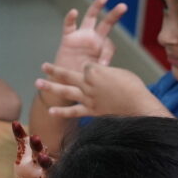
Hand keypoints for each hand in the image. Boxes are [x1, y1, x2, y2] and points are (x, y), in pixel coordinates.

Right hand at [11, 122, 55, 177]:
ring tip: (34, 137)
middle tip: (44, 157)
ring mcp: (39, 163)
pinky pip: (24, 144)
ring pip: (39, 152)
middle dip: (46, 162)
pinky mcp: (28, 156)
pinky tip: (14, 123)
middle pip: (49, 166)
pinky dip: (20, 135)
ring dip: (36, 145)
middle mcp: (48, 173)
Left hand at [36, 61, 166, 118]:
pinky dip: (62, 112)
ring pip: (66, 91)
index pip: (85, 66)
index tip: (94, 71)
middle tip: (43, 66)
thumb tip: (100, 76)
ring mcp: (88, 98)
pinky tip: (50, 111)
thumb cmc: (134, 87)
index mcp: (96, 71)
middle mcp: (88, 83)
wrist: (139, 105)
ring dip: (50, 87)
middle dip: (54, 70)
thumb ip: (106, 73)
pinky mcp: (91, 111)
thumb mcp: (120, 73)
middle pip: (68, 74)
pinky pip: (74, 111)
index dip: (89, 68)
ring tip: (38, 83)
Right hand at [47, 0, 125, 90]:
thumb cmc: (84, 81)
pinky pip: (69, 26)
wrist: (67, 85)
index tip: (102, 65)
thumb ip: (100, 70)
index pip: (109, 46)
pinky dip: (70, 19)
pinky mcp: (68, 38)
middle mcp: (94, 39)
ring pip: (90, 18)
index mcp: (103, 49)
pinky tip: (74, 12)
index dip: (106, 54)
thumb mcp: (95, 77)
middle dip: (114, 15)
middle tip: (123, 6)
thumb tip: (103, 67)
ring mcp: (81, 37)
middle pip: (106, 24)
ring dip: (96, 7)